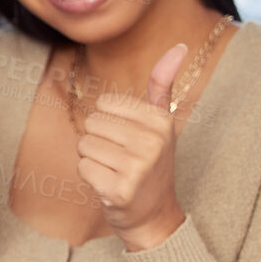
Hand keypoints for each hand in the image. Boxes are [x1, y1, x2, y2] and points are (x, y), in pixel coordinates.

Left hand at [76, 44, 188, 250]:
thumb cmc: (151, 163)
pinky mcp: (119, 190)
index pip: (105, 104)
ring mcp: (136, 167)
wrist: (154, 215)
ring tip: (115, 171)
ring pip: (84, 145)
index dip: (109, 122)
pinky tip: (109, 185)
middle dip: (99, 141)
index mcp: (160, 121)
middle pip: (91, 123)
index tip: (129, 139)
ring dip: (93, 159)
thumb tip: (179, 46)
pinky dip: (90, 177)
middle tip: (120, 158)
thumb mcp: (161, 122)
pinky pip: (82, 167)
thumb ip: (162, 85)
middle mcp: (152, 142)